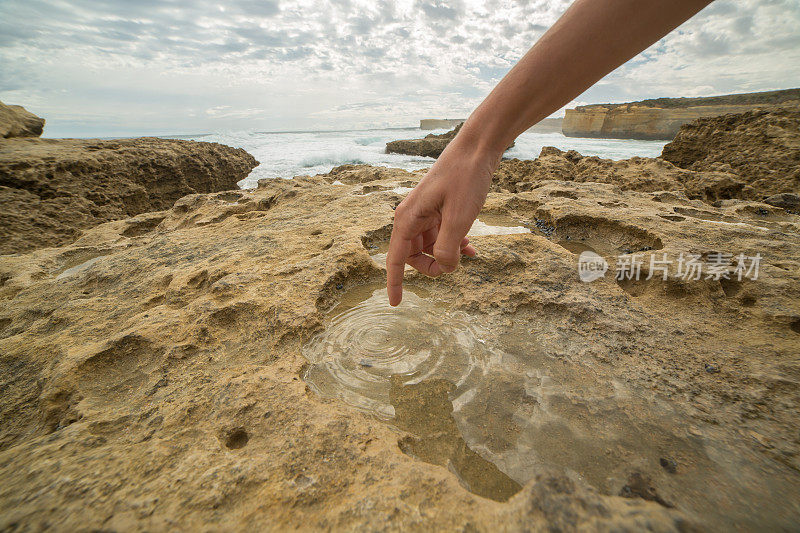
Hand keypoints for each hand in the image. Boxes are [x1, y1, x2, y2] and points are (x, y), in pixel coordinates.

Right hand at [386, 135, 497, 305]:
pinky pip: (439, 233)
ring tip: (469, 253)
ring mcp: (425, 211)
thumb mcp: (459, 217)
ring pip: (428, 245)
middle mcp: (411, 216)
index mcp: (408, 218)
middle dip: (430, 266)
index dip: (395, 283)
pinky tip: (471, 247)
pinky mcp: (437, 207)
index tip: (396, 304)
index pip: (396, 259)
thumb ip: (448, 247)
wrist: (477, 147)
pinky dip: (453, 242)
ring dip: (446, 253)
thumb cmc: (466, 178)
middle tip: (452, 267)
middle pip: (411, 255)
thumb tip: (444, 268)